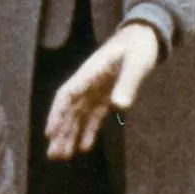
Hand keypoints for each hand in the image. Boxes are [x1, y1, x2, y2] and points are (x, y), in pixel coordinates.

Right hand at [44, 21, 162, 159]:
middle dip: (60, 132)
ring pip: (78, 116)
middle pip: (69, 110)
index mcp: (90, 72)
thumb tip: (119, 107)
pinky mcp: (106, 96)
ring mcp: (96, 90)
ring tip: (61, 157)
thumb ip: (128, 83)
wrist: (145, 37)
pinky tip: (84, 147)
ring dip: (70, 135)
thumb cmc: (140, 46)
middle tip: (53, 156)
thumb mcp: (137, 63)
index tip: (49, 133)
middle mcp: (88, 83)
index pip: (67, 95)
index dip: (56, 115)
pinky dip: (88, 131)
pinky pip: (94, 116)